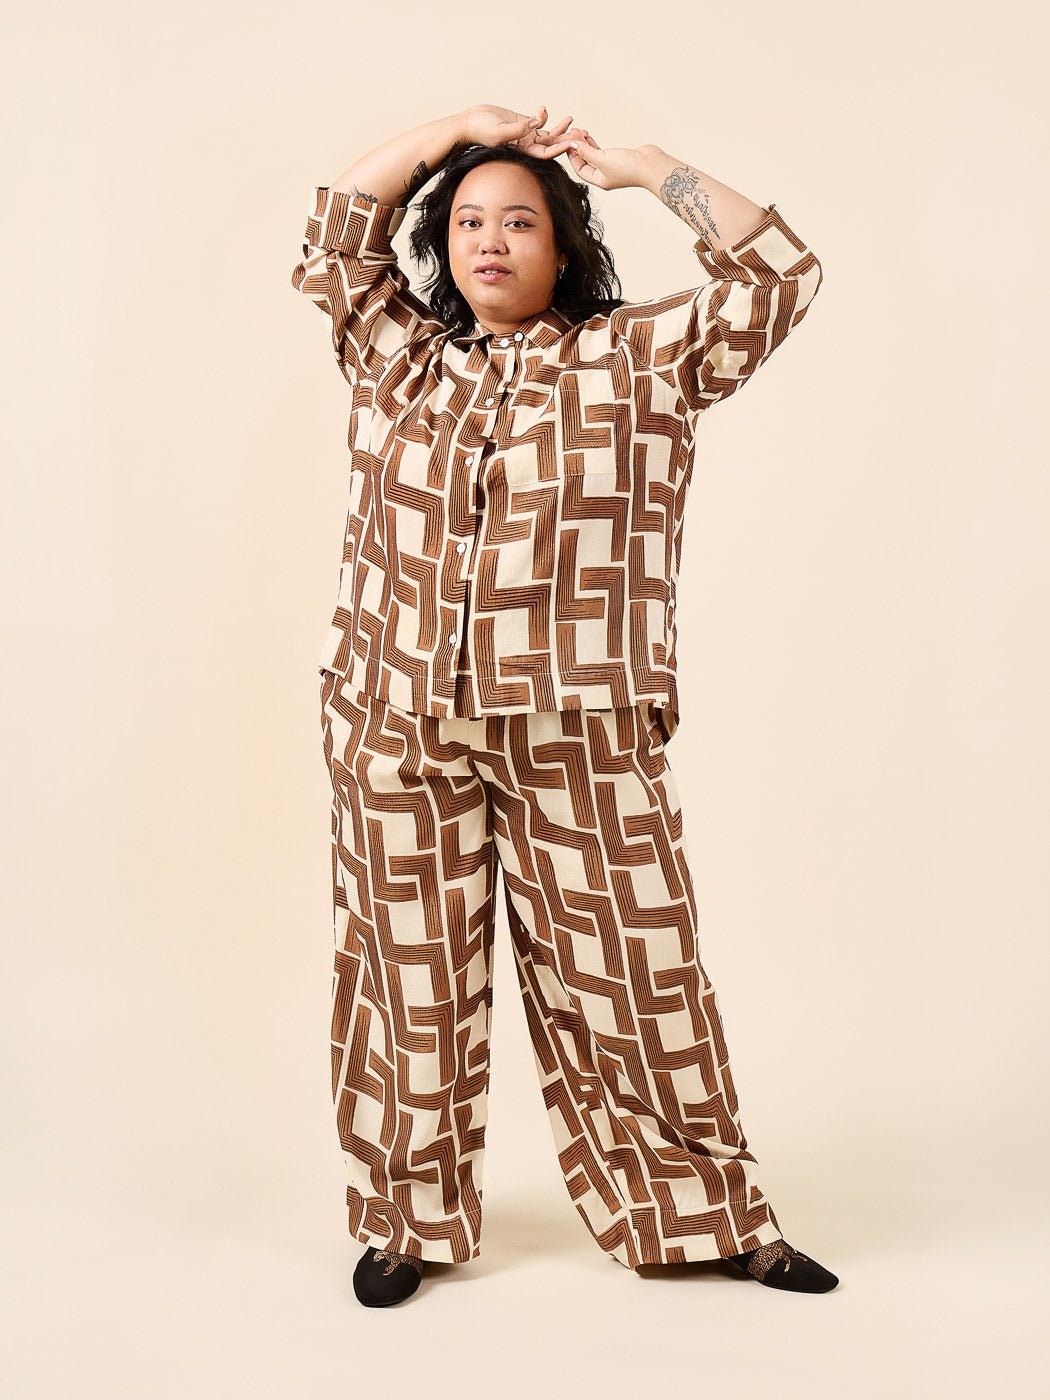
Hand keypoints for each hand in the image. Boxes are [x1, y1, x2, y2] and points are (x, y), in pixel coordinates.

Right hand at [461, 104, 576, 158]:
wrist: (470, 122)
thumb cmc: (481, 131)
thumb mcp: (499, 132)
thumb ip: (518, 129)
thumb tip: (535, 124)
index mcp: (523, 151)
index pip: (546, 153)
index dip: (559, 148)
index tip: (571, 142)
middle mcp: (526, 145)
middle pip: (551, 144)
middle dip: (565, 138)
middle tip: (579, 132)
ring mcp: (525, 134)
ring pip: (548, 133)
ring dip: (560, 127)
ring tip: (570, 118)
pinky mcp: (522, 123)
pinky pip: (538, 121)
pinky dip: (543, 116)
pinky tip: (542, 109)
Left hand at [564, 129, 655, 190]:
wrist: (650, 164)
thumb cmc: (628, 167)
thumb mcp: (602, 159)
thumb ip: (587, 152)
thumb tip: (572, 145)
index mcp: (599, 180)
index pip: (580, 169)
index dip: (572, 156)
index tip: (567, 142)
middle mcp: (604, 175)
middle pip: (585, 161)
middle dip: (578, 148)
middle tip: (572, 133)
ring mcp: (611, 167)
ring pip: (593, 155)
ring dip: (585, 144)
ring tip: (580, 132)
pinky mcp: (618, 158)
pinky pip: (601, 151)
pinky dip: (594, 144)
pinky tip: (589, 137)